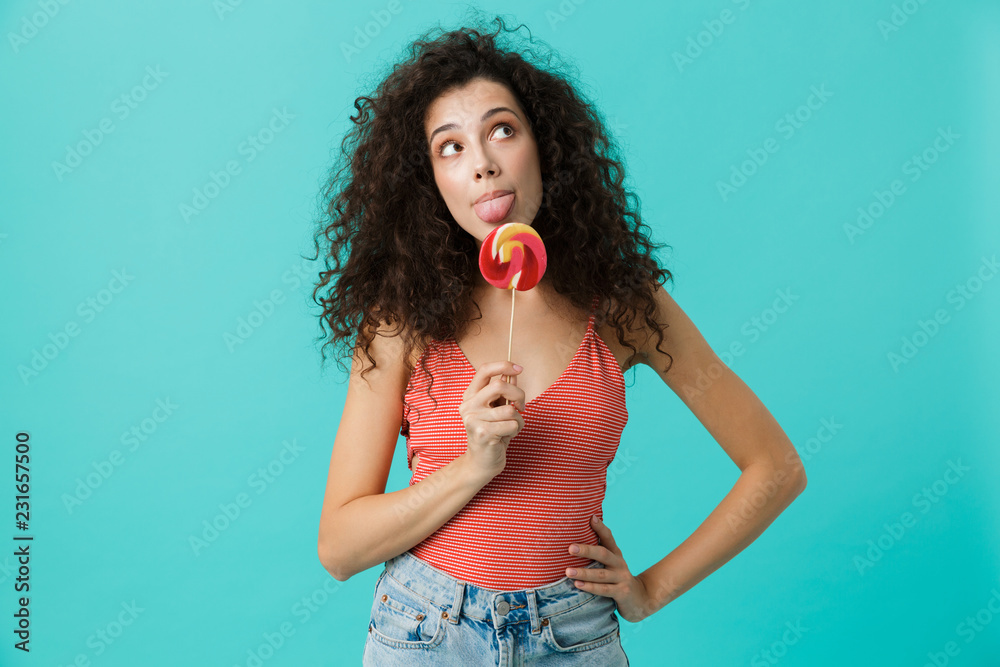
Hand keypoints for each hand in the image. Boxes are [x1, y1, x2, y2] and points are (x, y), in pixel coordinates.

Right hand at [458, 361, 525, 480]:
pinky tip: (506, 437)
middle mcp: (468, 405)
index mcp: (470, 395)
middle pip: (500, 385)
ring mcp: (473, 419)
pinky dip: (516, 430)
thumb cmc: (492, 433)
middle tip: (521, 406)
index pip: (484, 370)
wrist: (481, 462)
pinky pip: (512, 425)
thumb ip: (504, 391)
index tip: (519, 369)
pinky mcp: (483, 433)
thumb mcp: (498, 409)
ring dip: (517, 419)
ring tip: (510, 427)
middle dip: (518, 394)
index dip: (504, 365)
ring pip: (510, 409)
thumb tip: (514, 373)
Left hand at [565, 515, 657, 622]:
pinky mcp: (622, 592)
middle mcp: (619, 563)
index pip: (608, 538)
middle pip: (603, 554)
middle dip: (586, 551)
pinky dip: (590, 587)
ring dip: (584, 573)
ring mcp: (621, 578)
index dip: (600, 528)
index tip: (591, 517)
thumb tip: (572, 541)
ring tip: (568, 571)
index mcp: (615, 553)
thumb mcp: (610, 563)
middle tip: (570, 548)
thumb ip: (597, 553)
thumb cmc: (616, 577)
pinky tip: (578, 585)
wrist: (639, 598)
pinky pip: (604, 590)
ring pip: (601, 574)